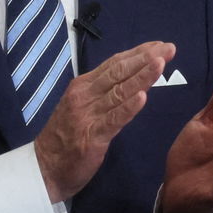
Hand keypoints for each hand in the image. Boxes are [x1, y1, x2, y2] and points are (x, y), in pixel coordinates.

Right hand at [35, 41, 173, 202]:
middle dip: (146, 58)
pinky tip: (143, 97)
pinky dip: (128, 107)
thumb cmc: (65, 136)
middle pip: (119, 72)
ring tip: (160, 63)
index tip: (159, 44)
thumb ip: (102, 92)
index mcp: (83, 85)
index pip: (114, 63)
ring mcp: (88, 115)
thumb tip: (130, 77)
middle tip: (169, 48)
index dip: (138, 53)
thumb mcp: (81, 106)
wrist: (43, 168)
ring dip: (142, 76)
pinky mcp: (92, 137)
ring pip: (119, 91)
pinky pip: (114, 119)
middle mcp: (85, 95)